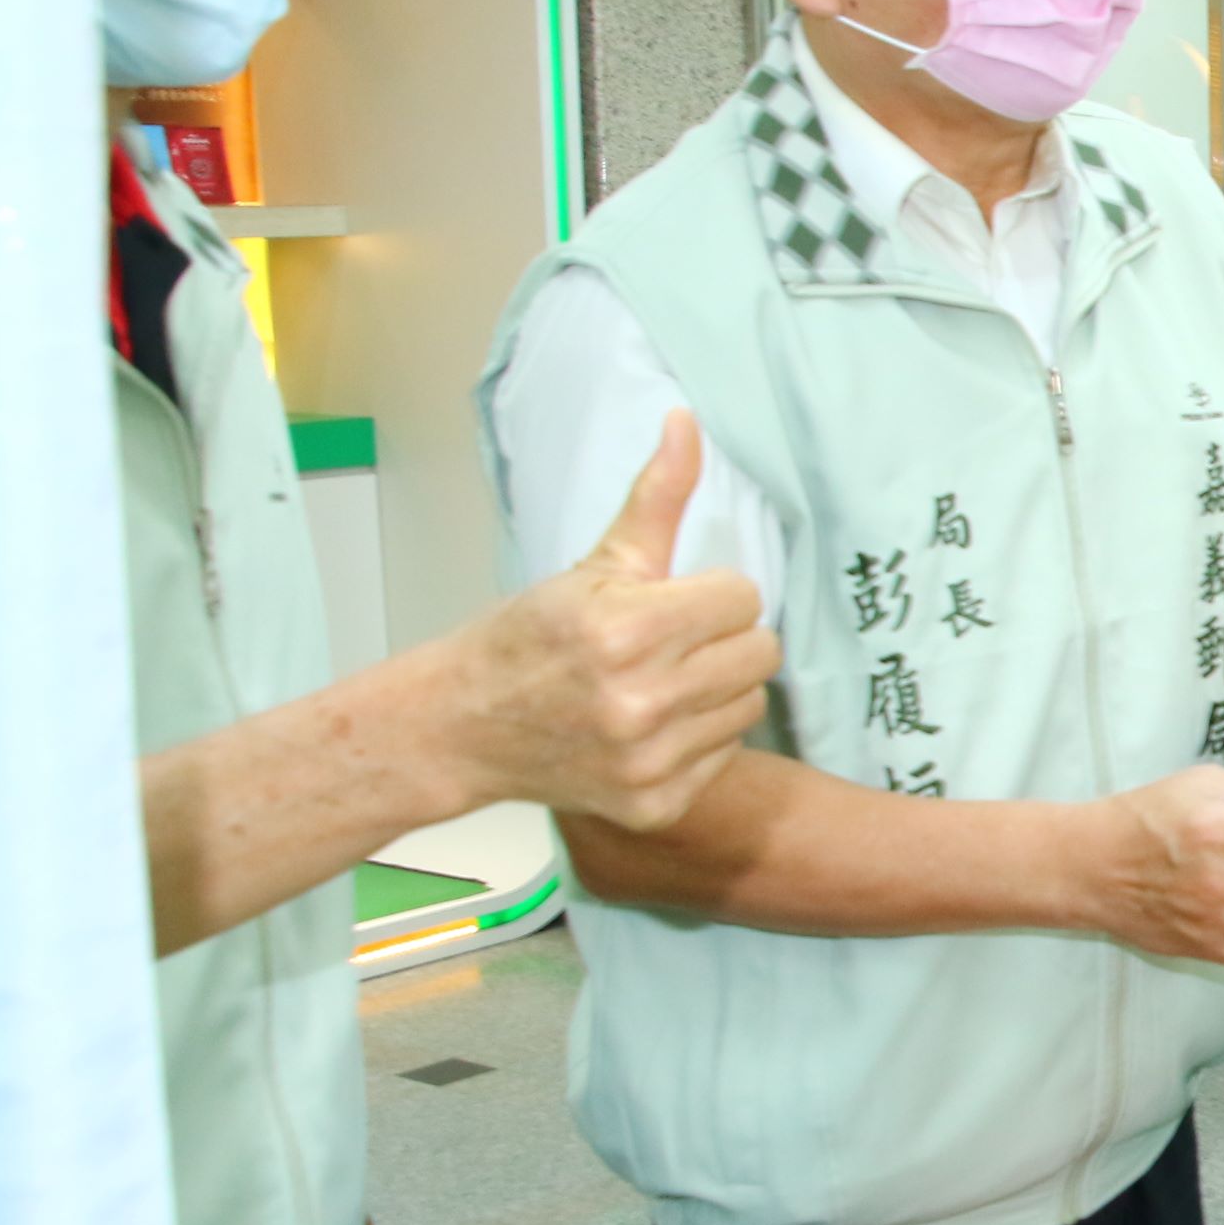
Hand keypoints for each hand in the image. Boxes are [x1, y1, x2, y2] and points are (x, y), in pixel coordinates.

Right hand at [438, 414, 779, 827]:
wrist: (463, 726)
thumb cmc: (531, 636)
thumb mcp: (596, 563)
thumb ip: (656, 498)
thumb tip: (686, 421)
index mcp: (628, 631)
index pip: (743, 598)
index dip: (711, 595)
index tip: (672, 603)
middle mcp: (641, 701)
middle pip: (760, 653)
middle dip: (721, 639)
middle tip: (671, 642)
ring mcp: (648, 760)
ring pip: (749, 703)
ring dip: (716, 688)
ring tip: (660, 682)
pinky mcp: (654, 803)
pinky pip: (725, 753)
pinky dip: (698, 738)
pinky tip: (651, 727)